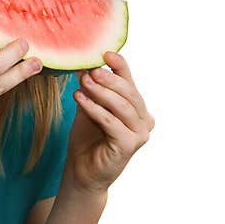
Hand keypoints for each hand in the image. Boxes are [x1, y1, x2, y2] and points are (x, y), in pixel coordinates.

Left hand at [64, 52, 153, 193]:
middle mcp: (144, 120)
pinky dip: (95, 109)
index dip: (120, 66)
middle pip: (129, 93)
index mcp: (137, 108)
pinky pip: (112, 123)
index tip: (105, 53)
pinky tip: (80, 98)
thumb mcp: (88, 107)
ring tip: (83, 81)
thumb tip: (84, 66)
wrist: (82, 170)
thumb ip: (90, 89)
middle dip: (109, 79)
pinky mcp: (129, 146)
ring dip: (101, 92)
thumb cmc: (87, 138)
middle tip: (90, 69)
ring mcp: (140, 134)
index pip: (130, 82)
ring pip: (122, 107)